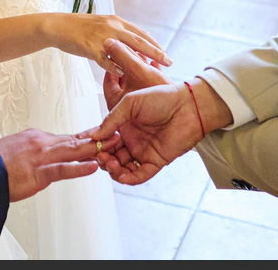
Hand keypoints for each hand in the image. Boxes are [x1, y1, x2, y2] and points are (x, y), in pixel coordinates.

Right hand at [0, 128, 103, 201]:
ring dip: (95, 148)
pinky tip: (92, 167)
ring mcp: (40, 158)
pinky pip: (61, 170)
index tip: (103, 133)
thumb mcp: (15, 148)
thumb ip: (32, 149)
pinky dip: (78, 168)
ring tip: (113, 145)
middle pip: (74, 140)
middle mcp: (41, 143)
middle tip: (117, 132)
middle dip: (97, 138)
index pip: (67, 137)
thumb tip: (42, 152)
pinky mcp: (37, 174)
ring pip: (72, 151)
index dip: (87, 136)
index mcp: (36, 137)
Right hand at [46, 13, 170, 72]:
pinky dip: (115, 67)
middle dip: (156, 51)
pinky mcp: (91, 48)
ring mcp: (102, 37)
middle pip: (139, 40)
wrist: (58, 26)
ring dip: (140, 61)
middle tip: (170, 62)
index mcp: (116, 21)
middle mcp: (112, 27)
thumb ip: (117, 32)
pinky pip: (106, 60)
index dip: (154, 43)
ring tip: (152, 70)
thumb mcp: (102, 24)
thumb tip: (133, 40)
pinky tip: (123, 74)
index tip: (166, 52)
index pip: (140, 33)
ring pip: (126, 49)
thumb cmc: (80, 27)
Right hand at [80, 81, 202, 185]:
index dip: (97, 144)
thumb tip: (94, 135)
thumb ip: (112, 119)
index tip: (90, 145)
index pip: (105, 140)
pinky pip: (140, 175)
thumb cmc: (161, 98)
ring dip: (114, 170)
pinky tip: (122, 176)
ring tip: (111, 163)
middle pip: (112, 157)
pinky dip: (130, 178)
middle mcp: (132, 141)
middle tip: (100, 156)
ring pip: (123, 169)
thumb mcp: (130, 103)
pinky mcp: (156, 161)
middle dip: (103, 159)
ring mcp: (143, 152)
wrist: (187, 106)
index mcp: (124, 126)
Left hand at [102, 37, 170, 109]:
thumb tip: (107, 42)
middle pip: (122, 82)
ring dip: (139, 68)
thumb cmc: (160, 93)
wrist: (185, 108)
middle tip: (130, 51)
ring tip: (143, 55)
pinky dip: (150, 76)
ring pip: (136, 84)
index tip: (116, 52)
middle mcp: (126, 112)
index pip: (108, 81)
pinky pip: (148, 89)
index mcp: (116, 104)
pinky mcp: (154, 109)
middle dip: (127, 64)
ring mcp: (140, 112)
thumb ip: (121, 55)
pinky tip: (155, 65)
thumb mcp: (137, 70)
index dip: (112, 63)